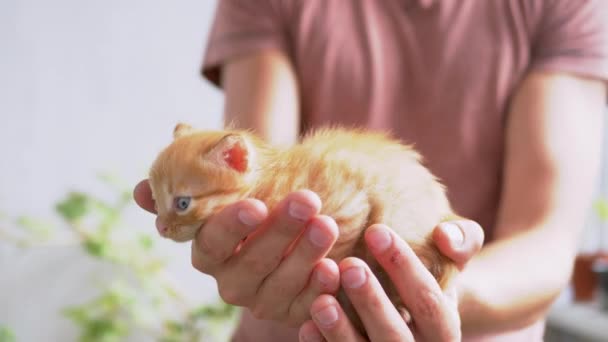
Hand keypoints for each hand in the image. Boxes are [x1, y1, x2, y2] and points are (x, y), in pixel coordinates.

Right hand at [133, 180, 341, 325]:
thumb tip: (140, 190)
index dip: (231, 226)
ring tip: (327, 225)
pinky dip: (319, 288)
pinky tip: (335, 267)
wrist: (302, 219)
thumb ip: (193, 185)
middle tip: (307, 200)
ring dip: (304, 255)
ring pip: (280, 284)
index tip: (256, 205)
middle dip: (280, 231)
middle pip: (251, 262)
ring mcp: (262, 300)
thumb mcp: (236, 186)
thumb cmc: (267, 198)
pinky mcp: (291, 313)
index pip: (212, 242)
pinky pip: (304, 306)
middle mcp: (230, 281)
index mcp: (210, 251)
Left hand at [298, 221, 483, 341]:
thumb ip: (462, 241)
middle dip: (372, 301)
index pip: (430, 303)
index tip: (376, 231)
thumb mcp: (449, 260)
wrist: (405, 311)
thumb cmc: (424, 278)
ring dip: (341, 330)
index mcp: (444, 330)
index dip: (405, 268)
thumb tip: (445, 235)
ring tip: (322, 300)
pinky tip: (306, 325)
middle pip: (396, 336)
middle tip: (349, 265)